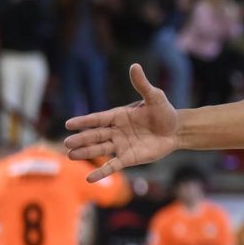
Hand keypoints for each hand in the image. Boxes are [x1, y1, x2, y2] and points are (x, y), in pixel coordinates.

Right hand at [65, 63, 177, 180]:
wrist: (176, 130)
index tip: (69, 124)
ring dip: (86, 153)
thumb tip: (134, 66)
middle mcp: (116, 131)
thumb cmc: (164, 112)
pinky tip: (89, 178)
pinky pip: (113, 165)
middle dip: (82, 139)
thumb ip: (142, 84)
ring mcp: (121, 145)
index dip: (84, 121)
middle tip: (66, 143)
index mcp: (118, 115)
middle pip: (95, 135)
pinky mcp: (129, 158)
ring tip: (70, 155)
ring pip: (100, 149)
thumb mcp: (155, 97)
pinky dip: (102, 172)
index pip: (98, 118)